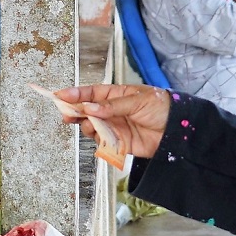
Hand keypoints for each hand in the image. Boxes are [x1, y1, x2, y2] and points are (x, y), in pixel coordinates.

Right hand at [52, 85, 170, 159]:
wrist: (176, 130)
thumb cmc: (160, 107)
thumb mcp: (136, 101)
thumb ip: (112, 106)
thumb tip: (90, 108)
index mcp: (115, 95)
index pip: (90, 93)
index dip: (74, 95)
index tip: (59, 96)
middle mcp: (111, 111)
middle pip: (86, 111)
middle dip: (75, 113)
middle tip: (67, 115)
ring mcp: (113, 127)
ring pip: (91, 128)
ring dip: (87, 127)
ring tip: (91, 126)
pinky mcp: (118, 143)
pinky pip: (102, 143)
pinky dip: (98, 141)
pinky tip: (101, 138)